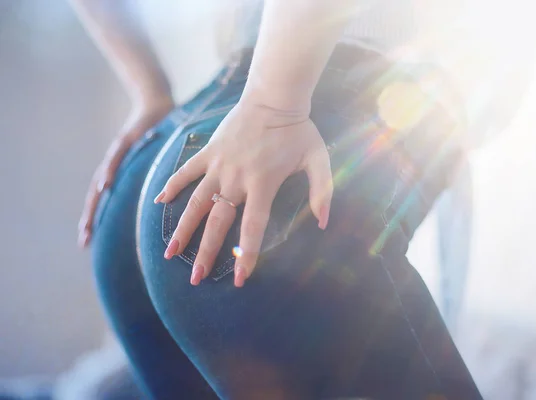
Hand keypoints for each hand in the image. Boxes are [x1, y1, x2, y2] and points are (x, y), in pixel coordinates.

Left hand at [78, 96, 173, 247]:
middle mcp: (116, 165)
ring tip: (89, 223)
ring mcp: (118, 152)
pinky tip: (106, 185)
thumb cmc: (162, 134)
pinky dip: (110, 171)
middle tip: (85, 241)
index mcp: (124, 173)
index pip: (108, 201)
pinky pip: (116, 157)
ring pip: (101, 180)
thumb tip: (169, 203)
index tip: (92, 242)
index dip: (99, 219)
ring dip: (94, 203)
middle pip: (99, 196)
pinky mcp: (126, 139)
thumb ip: (162, 183)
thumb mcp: (160, 164)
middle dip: (91, 218)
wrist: (158, 103)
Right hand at [155, 99, 332, 286]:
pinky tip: (160, 202)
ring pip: (196, 203)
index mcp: (263, 185)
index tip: (239, 280)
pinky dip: (172, 185)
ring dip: (183, 229)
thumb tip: (323, 223)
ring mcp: (219, 165)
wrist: (274, 96)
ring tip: (170, 253)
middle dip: (207, 253)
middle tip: (196, 278)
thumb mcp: (319, 159)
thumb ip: (323, 191)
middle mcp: (236, 179)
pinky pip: (186, 171)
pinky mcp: (209, 151)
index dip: (246, 256)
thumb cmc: (298, 129)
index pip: (252, 228)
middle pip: (218, 223)